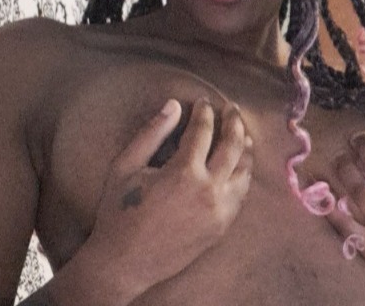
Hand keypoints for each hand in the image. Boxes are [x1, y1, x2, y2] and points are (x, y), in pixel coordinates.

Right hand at [79, 98, 252, 301]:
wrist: (124, 263)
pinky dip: (243, 174)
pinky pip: (241, 194)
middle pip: (233, 146)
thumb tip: (175, 105)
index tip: (204, 102)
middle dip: (234, 122)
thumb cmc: (119, 212)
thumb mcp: (125, 167)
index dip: (205, 112)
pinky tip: (239, 166)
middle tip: (231, 109)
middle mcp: (209, 190)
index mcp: (184, 172)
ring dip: (245, 148)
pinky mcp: (222, 227)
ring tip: (242, 134)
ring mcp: (220, 211)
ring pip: (244, 171)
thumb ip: (151, 133)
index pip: (204, 131)